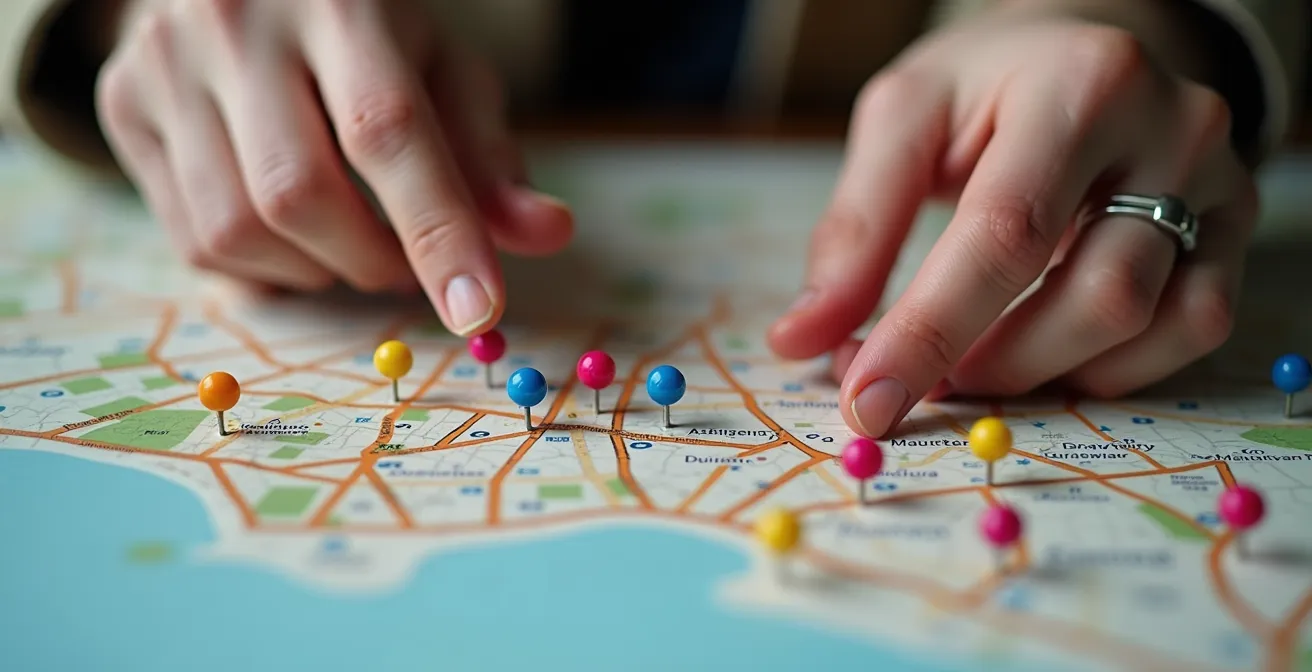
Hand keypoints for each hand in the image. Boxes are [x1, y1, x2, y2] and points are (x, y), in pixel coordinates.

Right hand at [95, 0, 571, 334]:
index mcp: (340, 4)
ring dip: (315, 270)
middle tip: (404, 264)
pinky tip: (292, 234)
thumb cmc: (365, 34)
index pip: (386, 130)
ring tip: (350, 242)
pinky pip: (193, 239)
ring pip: (237, 229)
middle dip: (371, 259)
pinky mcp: (121, 104)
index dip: (436, 230)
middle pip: (299, 194)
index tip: (478, 310)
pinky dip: (262, 267)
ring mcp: (164, 64)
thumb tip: (550, 234)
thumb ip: (490, 157)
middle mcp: (236, 24)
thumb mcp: (442, 74)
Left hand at [767, 7, 1256, 437]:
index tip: (866, 402)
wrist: (1087, 52)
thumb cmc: (986, 88)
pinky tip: (1050, 351)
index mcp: (1080, 85)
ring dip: (1042, 373)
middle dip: (991, 363)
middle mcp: (1174, 130)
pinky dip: (1109, 368)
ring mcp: (1220, 184)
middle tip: (920, 382)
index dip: (930, 332)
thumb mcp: (904, 120)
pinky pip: (1192, 331)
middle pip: (1094, 295)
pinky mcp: (1236, 230)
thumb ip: (856, 229)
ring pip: (1145, 324)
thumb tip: (804, 339)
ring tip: (973, 364)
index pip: (1004, 235)